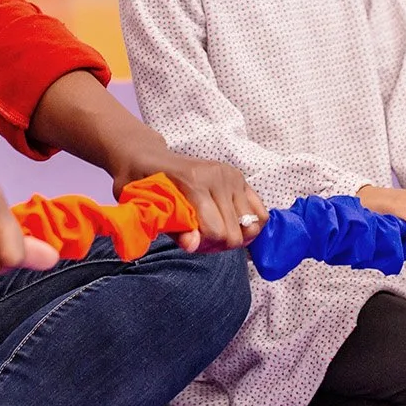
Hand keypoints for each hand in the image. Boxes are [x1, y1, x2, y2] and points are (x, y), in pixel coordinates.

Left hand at [113, 148, 265, 252]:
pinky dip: (249, 225)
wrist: (150, 159)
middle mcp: (219, 177)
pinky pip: (260, 212)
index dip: (203, 245)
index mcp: (195, 183)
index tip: (189, 240)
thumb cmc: (144, 186)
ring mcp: (232, 176)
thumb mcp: (148, 209)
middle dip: (218, 244)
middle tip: (199, 238)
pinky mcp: (240, 178)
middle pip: (235, 233)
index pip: (216, 231)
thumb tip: (193, 245)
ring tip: (214, 231)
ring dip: (234, 236)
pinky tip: (231, 226)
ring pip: (252, 225)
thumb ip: (173, 230)